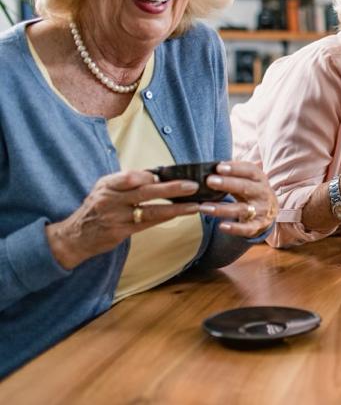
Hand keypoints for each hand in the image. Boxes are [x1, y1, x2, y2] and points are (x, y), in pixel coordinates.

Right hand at [46, 170, 202, 269]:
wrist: (74, 236)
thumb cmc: (96, 209)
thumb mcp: (104, 190)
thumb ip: (126, 182)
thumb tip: (157, 175)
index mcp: (107, 185)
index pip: (131, 176)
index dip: (151, 176)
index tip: (170, 174)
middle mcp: (110, 199)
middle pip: (145, 191)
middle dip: (172, 188)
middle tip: (192, 185)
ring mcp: (115, 217)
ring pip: (150, 210)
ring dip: (175, 207)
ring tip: (194, 205)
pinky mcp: (120, 232)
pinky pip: (147, 224)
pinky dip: (164, 218)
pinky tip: (179, 215)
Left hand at [197, 161, 277, 237]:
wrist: (270, 210)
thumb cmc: (252, 190)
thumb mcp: (248, 179)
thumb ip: (233, 173)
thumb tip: (210, 166)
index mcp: (259, 179)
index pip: (250, 171)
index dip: (235, 168)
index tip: (218, 167)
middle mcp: (262, 193)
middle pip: (245, 187)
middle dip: (227, 184)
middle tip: (210, 181)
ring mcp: (261, 210)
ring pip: (242, 209)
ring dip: (222, 208)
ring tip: (204, 207)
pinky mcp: (257, 225)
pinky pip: (247, 228)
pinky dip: (235, 228)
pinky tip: (222, 226)